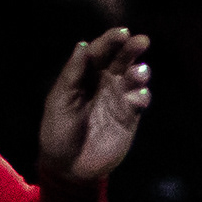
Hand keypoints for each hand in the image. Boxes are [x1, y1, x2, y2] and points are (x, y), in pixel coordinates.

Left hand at [37, 28, 152, 184]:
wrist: (69, 167)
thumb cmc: (58, 131)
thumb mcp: (59, 101)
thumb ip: (72, 74)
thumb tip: (82, 45)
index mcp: (85, 75)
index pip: (100, 52)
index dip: (110, 41)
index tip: (122, 33)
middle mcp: (104, 82)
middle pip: (121, 59)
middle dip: (131, 49)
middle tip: (141, 42)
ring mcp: (119, 98)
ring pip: (134, 78)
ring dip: (140, 72)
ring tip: (139, 72)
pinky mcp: (130, 116)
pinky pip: (140, 100)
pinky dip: (142, 95)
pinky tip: (139, 97)